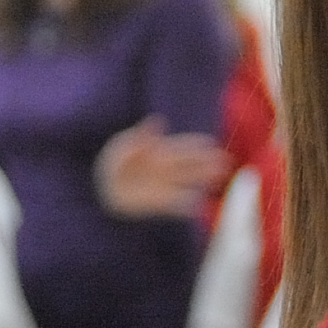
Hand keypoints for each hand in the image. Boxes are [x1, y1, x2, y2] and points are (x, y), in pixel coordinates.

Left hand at [96, 117, 229, 219]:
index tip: (213, 144)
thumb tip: (158, 120)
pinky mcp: (158, 203)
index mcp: (157, 152)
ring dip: (203, 180)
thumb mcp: (120, 146)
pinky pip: (176, 204)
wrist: (101, 192)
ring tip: (220, 179)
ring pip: (188, 182)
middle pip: (190, 164)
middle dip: (207, 162)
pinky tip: (199, 206)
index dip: (197, 144)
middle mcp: (165, 169)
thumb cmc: (110, 166)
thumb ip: (139, 137)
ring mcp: (163, 186)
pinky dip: (187, 206)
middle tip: (226, 162)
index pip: (181, 146)